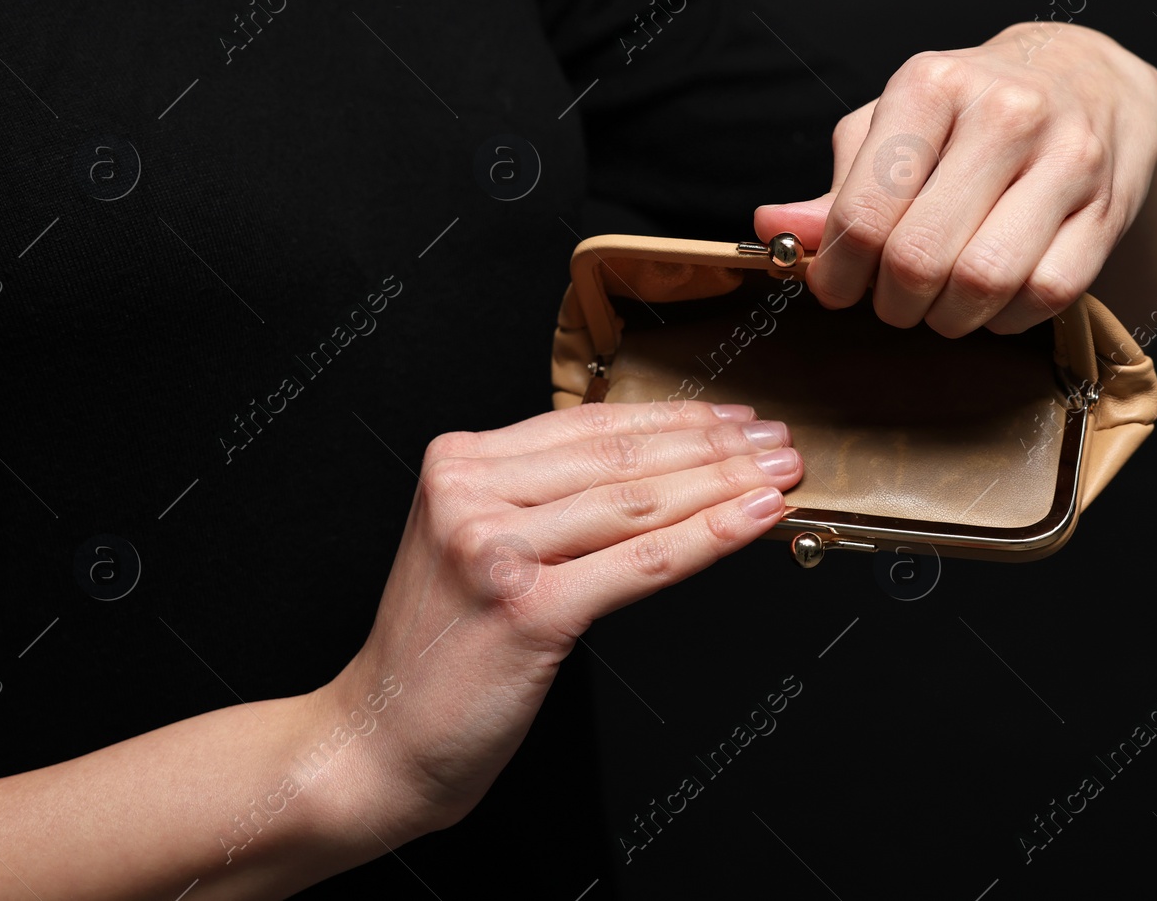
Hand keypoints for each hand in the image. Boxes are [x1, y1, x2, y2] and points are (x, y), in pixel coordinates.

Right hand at [316, 400, 801, 841]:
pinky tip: (756, 517)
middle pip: (622, 458)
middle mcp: (470, 494)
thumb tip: (649, 464)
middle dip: (715, 446)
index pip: (591, 427)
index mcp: (458, 464)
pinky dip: (711, 535)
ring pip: (639, 503)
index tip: (733, 418)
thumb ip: (537, 496)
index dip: (676, 418)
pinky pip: (642, 562)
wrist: (376, 739)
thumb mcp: (471, 543)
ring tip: (781, 473)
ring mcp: (495, 549)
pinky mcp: (528, 609)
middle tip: (777, 441)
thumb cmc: (437, 650)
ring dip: (726, 483)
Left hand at [754, 22, 1156, 335]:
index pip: (865, 211)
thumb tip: (772, 229)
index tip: (836, 288)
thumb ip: (837, 186)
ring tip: (938, 303)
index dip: (838, 272)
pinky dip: (1006, 317)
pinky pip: (1046, 295)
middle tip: (891, 299)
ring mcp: (1066, 158)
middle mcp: (1004, 112)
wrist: (1091, 80)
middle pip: (920, 257)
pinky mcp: (1108, 207)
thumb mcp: (895, 125)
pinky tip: (992, 299)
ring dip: (948, 317)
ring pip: (985, 281)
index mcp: (932, 83)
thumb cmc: (972, 109)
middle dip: (892, 302)